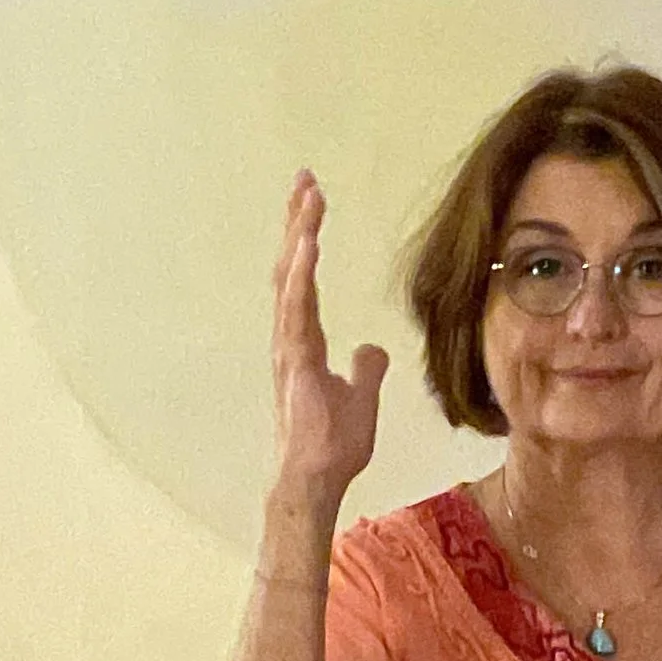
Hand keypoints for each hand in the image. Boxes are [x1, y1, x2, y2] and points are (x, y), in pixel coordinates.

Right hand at [272, 171, 386, 505]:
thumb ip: (365, 370)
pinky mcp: (293, 361)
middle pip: (291, 268)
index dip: (307, 241)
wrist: (315, 479)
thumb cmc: (332, 446)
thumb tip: (373, 349)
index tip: (313, 203)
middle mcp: (290, 338)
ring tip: (308, 196)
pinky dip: (301, 274)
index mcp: (304, 342)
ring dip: (299, 236)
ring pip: (290, 279)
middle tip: (306, 181)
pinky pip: (297, 309)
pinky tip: (307, 244)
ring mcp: (288, 348)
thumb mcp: (361, 399)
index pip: (304, 280)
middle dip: (298, 223)